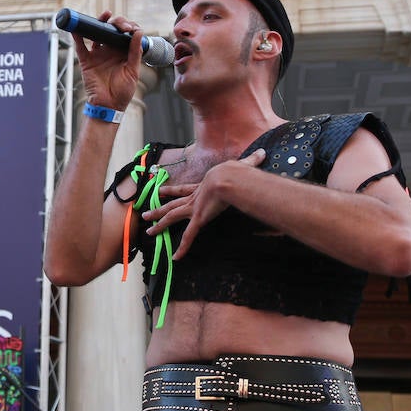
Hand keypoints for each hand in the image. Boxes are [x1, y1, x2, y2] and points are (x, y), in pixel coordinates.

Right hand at [71, 12, 144, 112]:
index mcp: (123, 53)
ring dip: (100, 22)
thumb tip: (138, 32)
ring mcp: (98, 55)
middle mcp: (110, 51)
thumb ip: (135, 51)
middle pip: (111, 30)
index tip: (131, 28)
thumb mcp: (133, 70)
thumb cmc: (123, 92)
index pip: (126, 34)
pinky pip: (80, 46)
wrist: (109, 106)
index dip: (129, 27)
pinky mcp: (86, 61)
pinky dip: (77, 36)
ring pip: (97, 33)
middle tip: (121, 25)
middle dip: (117, 22)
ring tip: (105, 15)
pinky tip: (78, 27)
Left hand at [144, 148, 266, 258]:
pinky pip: (188, 237)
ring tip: (148, 231)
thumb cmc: (236, 172)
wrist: (229, 178)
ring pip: (171, 218)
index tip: (161, 190)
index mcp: (202, 187)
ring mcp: (194, 209)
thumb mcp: (243, 165)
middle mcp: (194, 198)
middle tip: (146, 213)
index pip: (183, 189)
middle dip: (159, 209)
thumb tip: (263, 153)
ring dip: (159, 225)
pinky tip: (176, 258)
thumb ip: (251, 161)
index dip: (171, 190)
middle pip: (172, 205)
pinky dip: (182, 248)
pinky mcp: (198, 219)